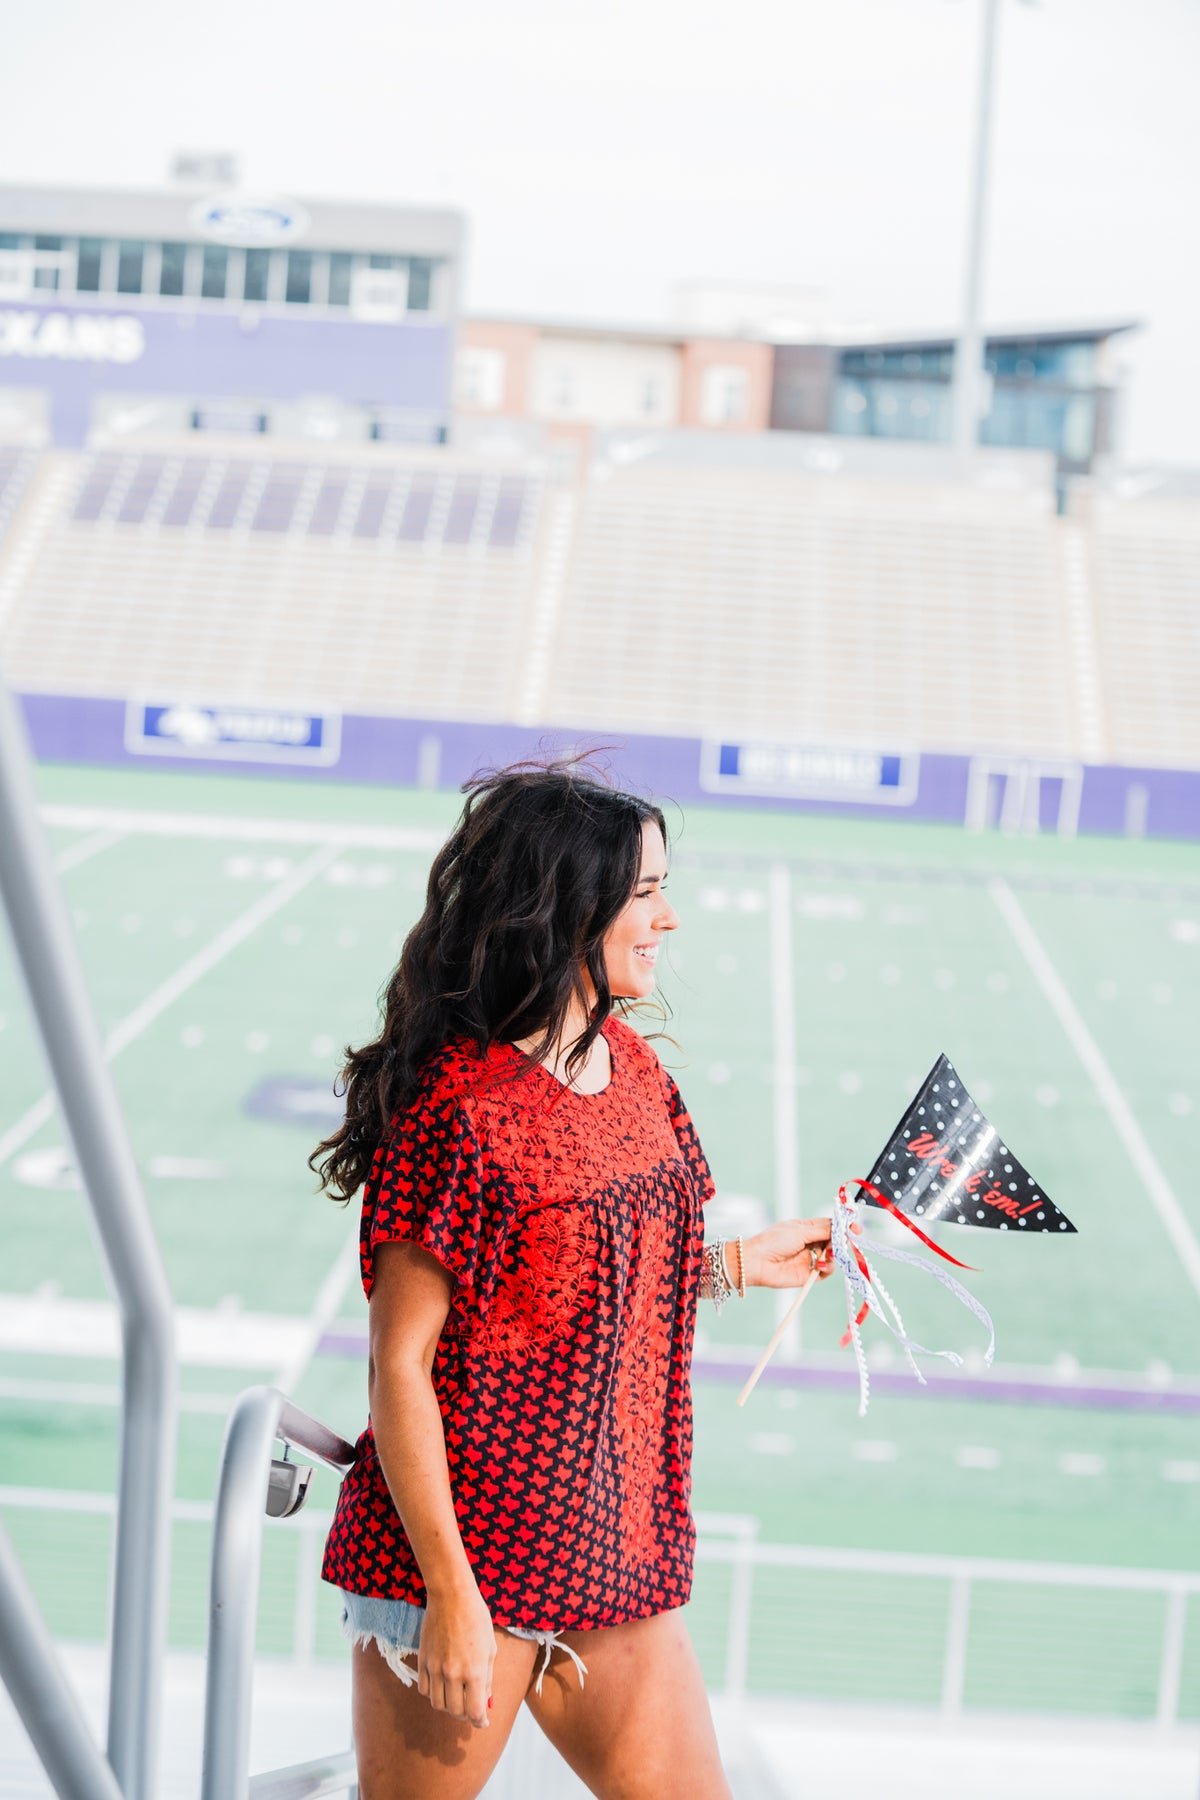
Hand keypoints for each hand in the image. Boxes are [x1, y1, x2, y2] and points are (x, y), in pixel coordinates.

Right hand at [417, 1584, 495, 1728]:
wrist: (452, 1596)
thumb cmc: (477, 1619)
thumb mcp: (490, 1648)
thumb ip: (487, 1678)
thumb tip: (485, 1701)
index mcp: (474, 1671)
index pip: (474, 1712)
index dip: (480, 1721)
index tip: (482, 1722)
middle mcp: (453, 1674)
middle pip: (456, 1711)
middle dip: (465, 1714)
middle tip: (471, 1708)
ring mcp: (435, 1668)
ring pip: (438, 1704)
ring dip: (448, 1707)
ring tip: (456, 1698)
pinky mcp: (422, 1661)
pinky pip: (424, 1690)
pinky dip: (433, 1693)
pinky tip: (441, 1686)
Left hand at [742, 1216, 859, 1289]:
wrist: (757, 1263)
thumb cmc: (774, 1241)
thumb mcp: (800, 1231)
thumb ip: (822, 1230)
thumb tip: (842, 1226)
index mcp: (806, 1228)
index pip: (830, 1225)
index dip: (843, 1226)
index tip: (855, 1228)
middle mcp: (810, 1242)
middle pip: (834, 1240)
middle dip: (841, 1241)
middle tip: (843, 1241)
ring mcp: (811, 1258)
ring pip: (833, 1256)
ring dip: (834, 1254)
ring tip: (827, 1254)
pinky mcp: (809, 1273)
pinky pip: (827, 1270)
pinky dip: (827, 1267)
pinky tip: (820, 1265)